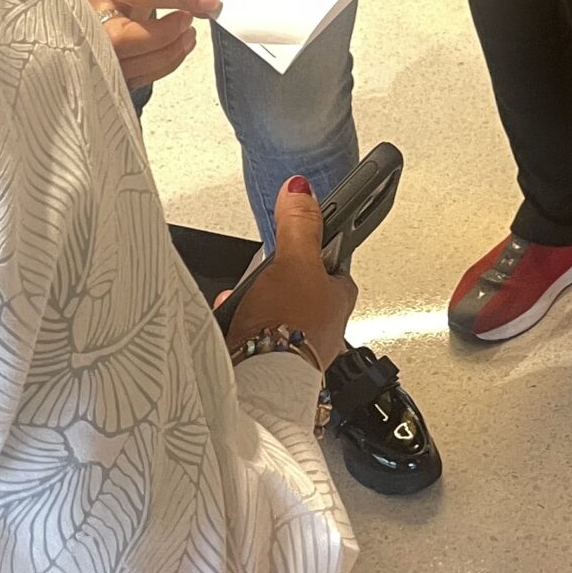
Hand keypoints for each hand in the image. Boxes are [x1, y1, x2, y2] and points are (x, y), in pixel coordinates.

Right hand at [13, 0, 222, 86]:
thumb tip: (209, 0)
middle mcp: (91, 12)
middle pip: (127, 39)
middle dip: (166, 36)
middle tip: (189, 20)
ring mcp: (91, 41)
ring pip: (129, 64)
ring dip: (169, 54)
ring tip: (189, 35)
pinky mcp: (99, 61)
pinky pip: (132, 75)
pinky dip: (161, 66)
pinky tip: (176, 48)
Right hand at [225, 177, 355, 366]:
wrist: (260, 382)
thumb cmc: (288, 327)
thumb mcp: (295, 260)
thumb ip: (299, 224)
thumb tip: (302, 190)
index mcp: (340, 298)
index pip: (332, 265)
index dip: (312, 250)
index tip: (296, 241)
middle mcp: (325, 326)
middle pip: (298, 289)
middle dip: (273, 282)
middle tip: (260, 278)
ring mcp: (299, 348)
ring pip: (274, 314)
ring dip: (255, 306)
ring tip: (242, 302)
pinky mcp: (272, 367)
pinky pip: (255, 337)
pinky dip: (241, 329)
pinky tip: (231, 326)